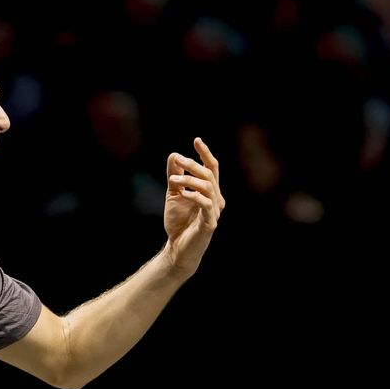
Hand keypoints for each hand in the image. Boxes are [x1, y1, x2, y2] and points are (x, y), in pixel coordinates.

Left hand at [163, 137, 224, 274]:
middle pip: (210, 174)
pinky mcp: (210, 224)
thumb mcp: (174, 194)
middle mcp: (216, 199)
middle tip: (178, 160)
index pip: (212, 168)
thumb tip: (174, 156)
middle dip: (193, 164)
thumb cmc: (179, 222)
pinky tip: (182, 194)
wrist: (178, 248)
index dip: (205, 154)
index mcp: (210, 191)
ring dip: (190, 180)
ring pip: (208, 187)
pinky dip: (194, 196)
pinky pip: (205, 205)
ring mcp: (214, 211)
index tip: (197, 140)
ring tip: (173, 180)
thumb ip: (175, 176)